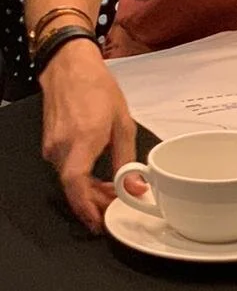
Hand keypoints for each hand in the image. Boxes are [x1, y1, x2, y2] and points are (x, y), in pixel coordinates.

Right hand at [39, 39, 137, 232]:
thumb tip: (134, 186)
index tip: (99, 222)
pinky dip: (80, 177)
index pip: (76, 184)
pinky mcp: (49, 144)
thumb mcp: (122, 122)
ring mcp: (52, 146)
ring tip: (111, 190)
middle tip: (114, 207)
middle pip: (74, 188)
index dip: (87, 207)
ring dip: (88, 190)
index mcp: (82, 139)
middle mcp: (61, 147)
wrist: (70, 68)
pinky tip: (97, 175)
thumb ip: (127, 157)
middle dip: (94, 203)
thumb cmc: (98, 88)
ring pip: (69, 180)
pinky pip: (65, 168)